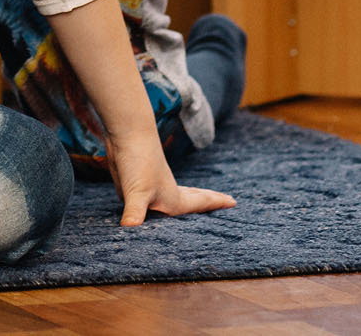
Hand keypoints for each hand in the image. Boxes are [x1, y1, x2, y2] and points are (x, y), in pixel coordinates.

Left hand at [106, 132, 234, 226]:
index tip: (234, 201)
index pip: (201, 203)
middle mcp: (166, 194)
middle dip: (208, 201)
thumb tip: (127, 228)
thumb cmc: (137, 161)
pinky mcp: (137, 184)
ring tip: (197, 201)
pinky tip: (156, 203)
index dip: (216, 203)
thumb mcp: (136, 191)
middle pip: (193, 198)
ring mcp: (152, 187)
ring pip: (176, 196)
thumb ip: (134, 212)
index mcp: (174, 200)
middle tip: (226, 200)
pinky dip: (160, 201)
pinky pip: (155, 197)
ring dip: (188, 200)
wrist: (126, 132)